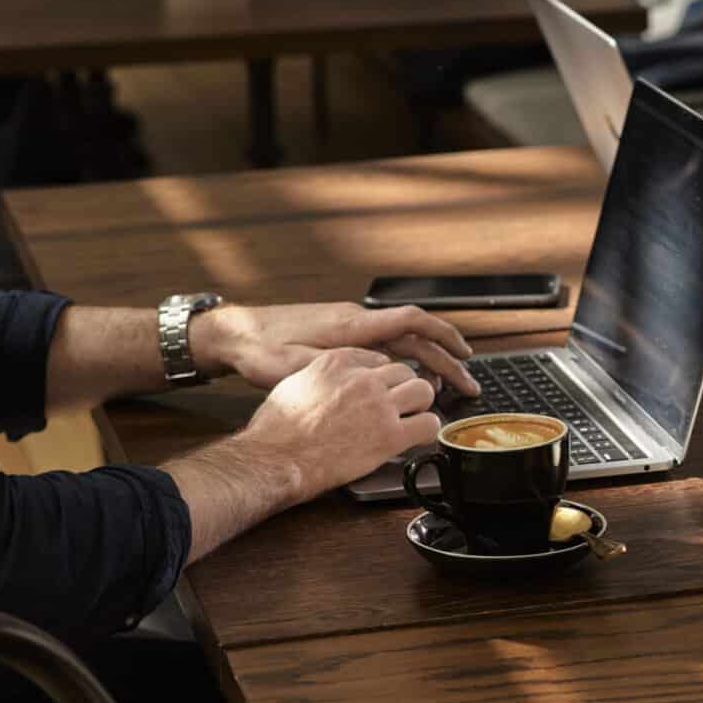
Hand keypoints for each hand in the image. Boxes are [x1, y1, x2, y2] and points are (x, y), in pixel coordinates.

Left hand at [199, 302, 479, 397]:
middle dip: (445, 358)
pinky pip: (384, 342)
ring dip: (427, 358)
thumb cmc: (260, 349)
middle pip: (414, 334)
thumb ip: (339, 369)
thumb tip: (378, 376)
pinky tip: (407, 374)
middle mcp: (354, 320)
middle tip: (468, 382)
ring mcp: (347, 324)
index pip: (410, 321)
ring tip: (446, 382)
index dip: (443, 337)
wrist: (234, 333)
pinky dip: (405, 357)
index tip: (466, 355)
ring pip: (400, 339)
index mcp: (350, 325)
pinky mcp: (339, 333)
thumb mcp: (296, 366)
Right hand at [239, 347, 443, 498]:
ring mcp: (379, 405)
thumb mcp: (294, 383)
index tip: (380, 391)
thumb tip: (331, 382)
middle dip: (403, 389)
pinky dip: (427, 431)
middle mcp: (363, 378)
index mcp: (338, 361)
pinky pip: (429, 424)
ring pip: (424, 391)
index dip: (382, 379)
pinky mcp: (389, 435)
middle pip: (405, 371)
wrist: (274, 459)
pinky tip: (416, 438)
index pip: (379, 359)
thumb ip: (321, 376)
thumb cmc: (275, 429)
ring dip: (419, 406)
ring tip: (410, 420)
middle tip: (398, 407)